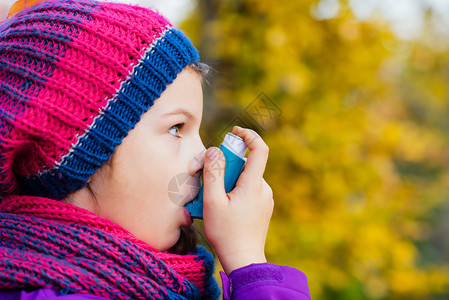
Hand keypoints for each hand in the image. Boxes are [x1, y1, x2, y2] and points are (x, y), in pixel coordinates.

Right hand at [202, 126, 273, 273]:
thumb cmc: (226, 233)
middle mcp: (264, 189)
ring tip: (213, 199)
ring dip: (229, 180)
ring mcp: (265, 199)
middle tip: (209, 180)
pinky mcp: (263, 208)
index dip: (248, 135)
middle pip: (246, 165)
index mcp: (254, 184)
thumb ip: (212, 173)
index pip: (259, 149)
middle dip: (227, 166)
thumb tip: (214, 151)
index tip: (234, 132)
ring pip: (246, 178)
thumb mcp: (212, 202)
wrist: (244, 261)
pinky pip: (248, 190)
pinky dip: (235, 190)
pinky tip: (223, 207)